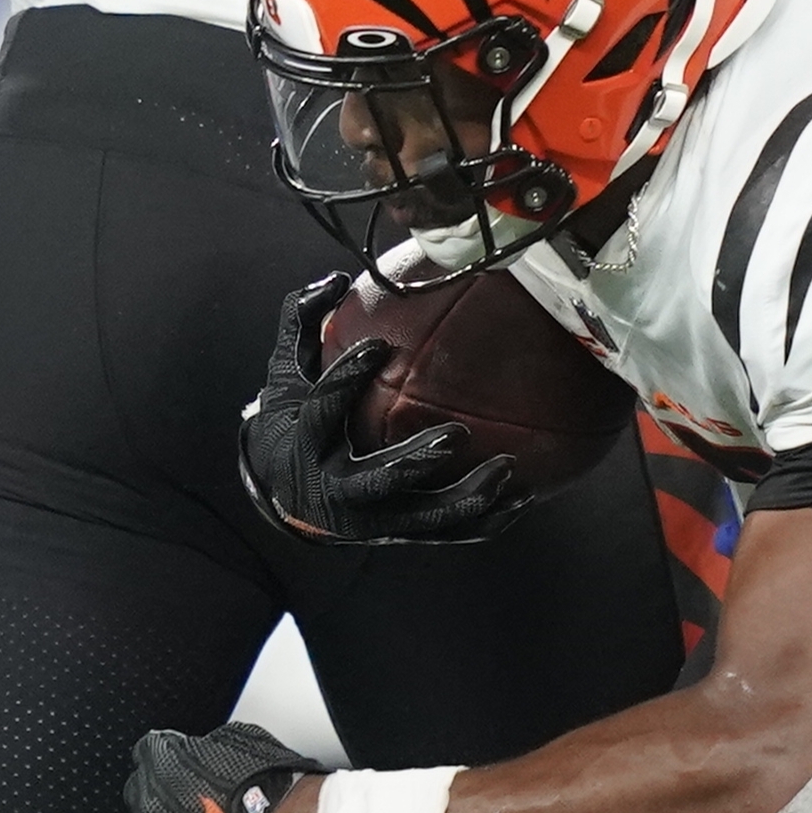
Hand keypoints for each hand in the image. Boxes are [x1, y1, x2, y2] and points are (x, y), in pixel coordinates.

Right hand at [239, 275, 527, 544]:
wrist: (288, 493)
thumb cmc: (296, 420)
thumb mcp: (288, 376)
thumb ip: (303, 326)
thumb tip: (333, 278)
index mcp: (306, 446)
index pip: (324, 412)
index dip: (346, 379)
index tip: (379, 345)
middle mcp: (337, 490)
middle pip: (378, 482)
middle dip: (416, 461)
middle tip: (457, 434)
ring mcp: (372, 520)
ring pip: (424, 517)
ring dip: (466, 497)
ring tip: (508, 469)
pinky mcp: (400, 533)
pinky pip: (449, 534)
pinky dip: (486, 520)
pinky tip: (523, 497)